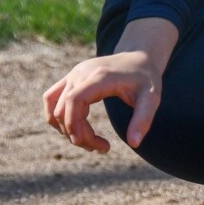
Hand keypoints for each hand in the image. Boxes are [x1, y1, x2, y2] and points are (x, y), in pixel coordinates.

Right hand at [42, 17, 177, 152]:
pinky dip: (58, 118)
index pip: (74, 101)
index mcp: (99, 76)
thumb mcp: (152, 98)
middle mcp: (81, 73)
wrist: (139, 56)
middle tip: (103, 148)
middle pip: (63, 109)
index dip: (75, 125)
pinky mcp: (70, 79)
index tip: (93, 145)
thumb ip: (143, 119)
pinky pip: (51, 100)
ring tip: (89, 142)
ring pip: (54, 107)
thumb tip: (134, 143)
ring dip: (65, 129)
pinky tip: (77, 129)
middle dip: (77, 134)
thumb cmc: (146, 78)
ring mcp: (73, 75)